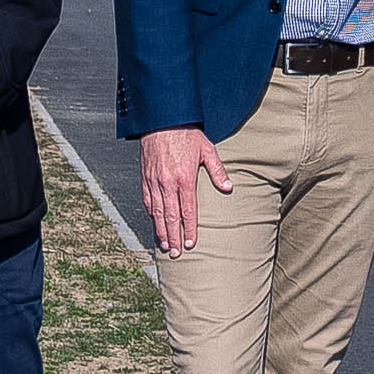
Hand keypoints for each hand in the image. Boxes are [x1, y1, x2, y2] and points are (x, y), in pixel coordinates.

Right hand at [140, 125, 225, 253]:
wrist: (161, 119)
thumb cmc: (186, 133)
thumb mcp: (207, 149)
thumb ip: (217, 170)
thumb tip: (228, 187)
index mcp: (184, 178)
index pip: (188, 210)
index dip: (189, 229)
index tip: (191, 244)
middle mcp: (167, 183)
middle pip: (170, 216)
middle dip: (174, 237)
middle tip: (177, 253)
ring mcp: (154, 181)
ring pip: (156, 212)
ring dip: (160, 230)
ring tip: (165, 246)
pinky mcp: (145, 177)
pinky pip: (147, 200)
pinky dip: (150, 215)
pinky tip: (154, 224)